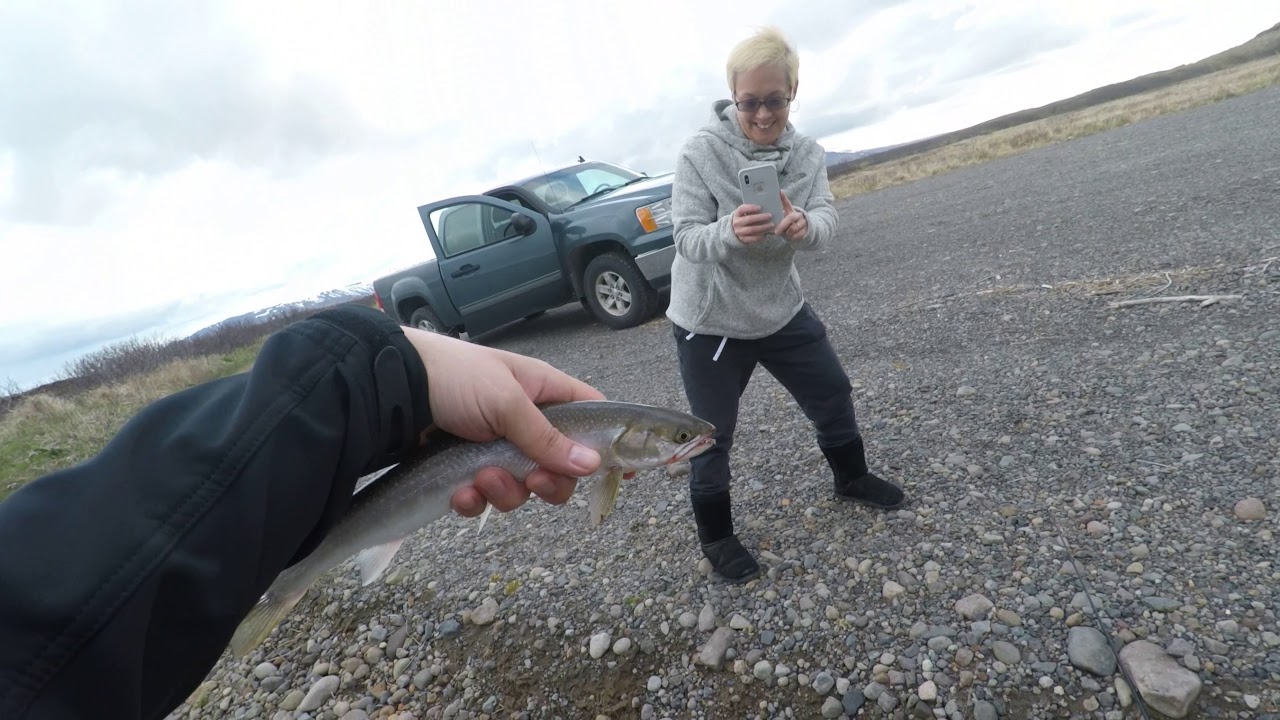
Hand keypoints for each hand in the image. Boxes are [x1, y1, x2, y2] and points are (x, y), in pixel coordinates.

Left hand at [402, 327, 604, 517]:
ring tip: (482, 479)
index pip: (593, 418)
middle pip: (561, 468)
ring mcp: (498, 449)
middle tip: (533, 480)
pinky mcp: (468, 471)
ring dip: (506, 492)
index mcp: (545, 393)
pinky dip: (476, 501)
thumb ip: (548, 437)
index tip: (620, 474)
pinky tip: (461, 492)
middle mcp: (526, 423)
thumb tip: (593, 465)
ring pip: (524, 489)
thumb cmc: (455, 378)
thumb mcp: (507, 402)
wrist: (392, 391)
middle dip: (547, 482)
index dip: (608, 445)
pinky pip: (487, 500)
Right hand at [731, 203, 773, 244]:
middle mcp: (737, 223)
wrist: (736, 230)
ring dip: (763, 227)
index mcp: (737, 214)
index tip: (760, 207)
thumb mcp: (744, 213)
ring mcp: (739, 232)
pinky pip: (752, 238)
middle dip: (760, 217)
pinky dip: (760, 236)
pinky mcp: (743, 239)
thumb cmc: (745, 218)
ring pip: (752, 229)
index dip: (751, 208)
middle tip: (770, 216)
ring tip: (771, 225)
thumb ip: (752, 210)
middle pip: (749, 219)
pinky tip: (766, 233)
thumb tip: (765, 209)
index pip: (742, 209)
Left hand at [775, 192, 806, 241]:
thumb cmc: (789, 225)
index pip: (787, 203)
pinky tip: (790, 236)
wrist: (802, 231)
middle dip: (782, 225)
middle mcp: (798, 215)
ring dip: (787, 233)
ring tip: (785, 233)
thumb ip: (777, 215)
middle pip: (791, 217)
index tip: (780, 192)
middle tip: (776, 232)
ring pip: (793, 228)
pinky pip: (797, 235)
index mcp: (791, 211)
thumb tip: (768, 206)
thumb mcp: (784, 219)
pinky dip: (792, 237)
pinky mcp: (805, 230)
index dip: (783, 198)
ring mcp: (803, 222)